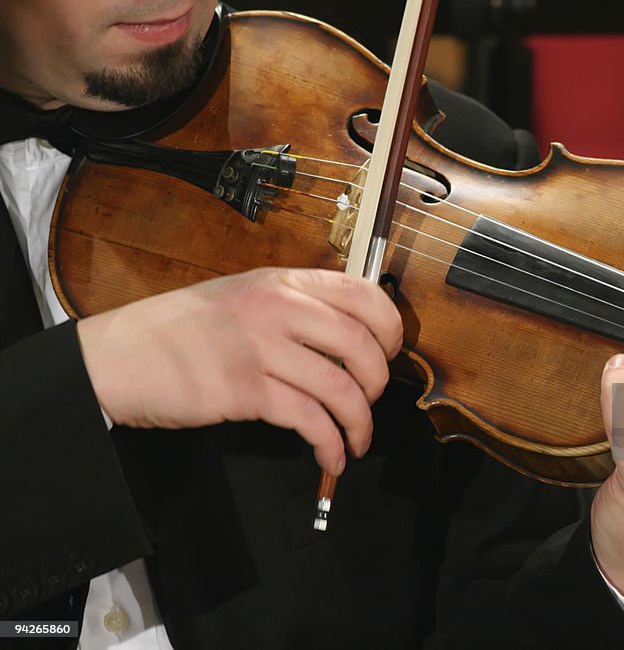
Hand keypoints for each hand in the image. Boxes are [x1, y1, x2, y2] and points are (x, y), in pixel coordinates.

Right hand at [76, 268, 402, 475]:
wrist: (117, 356)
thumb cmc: (179, 330)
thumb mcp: (241, 297)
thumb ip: (292, 307)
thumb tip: (348, 336)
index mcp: (281, 282)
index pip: (363, 294)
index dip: (391, 328)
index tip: (392, 351)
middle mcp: (276, 308)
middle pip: (361, 345)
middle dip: (379, 382)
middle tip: (372, 400)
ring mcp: (260, 349)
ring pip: (341, 387)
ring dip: (361, 421)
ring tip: (357, 438)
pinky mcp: (244, 391)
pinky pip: (310, 420)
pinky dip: (331, 443)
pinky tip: (333, 456)